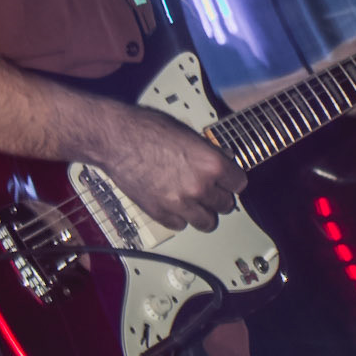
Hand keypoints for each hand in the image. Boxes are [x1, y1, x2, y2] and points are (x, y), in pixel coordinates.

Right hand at [98, 106, 245, 231]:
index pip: (239, 184)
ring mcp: (180, 204)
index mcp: (211, 164)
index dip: (233, 181)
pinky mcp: (160, 214)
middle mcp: (199, 187)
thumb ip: (208, 153)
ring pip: (207, 223)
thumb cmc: (147, 130)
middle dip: (219, 198)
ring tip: (196, 204)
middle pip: (226, 206)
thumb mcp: (188, 134)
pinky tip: (174, 205)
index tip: (229, 182)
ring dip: (203, 213)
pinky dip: (179, 217)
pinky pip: (181, 225)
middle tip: (211, 192)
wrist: (116, 140)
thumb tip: (222, 160)